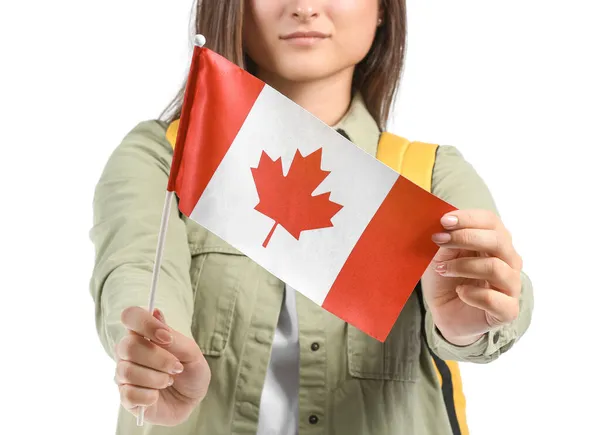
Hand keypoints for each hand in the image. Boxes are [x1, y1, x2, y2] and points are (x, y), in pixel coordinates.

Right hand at [114, 306, 210, 425]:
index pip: (131, 316)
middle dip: (158, 358)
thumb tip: (155, 312)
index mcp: (144, 334)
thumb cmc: (190, 372)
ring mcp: (125, 375)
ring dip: (156, 378)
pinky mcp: (125, 397)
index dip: (146, 324)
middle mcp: (129, 352)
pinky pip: (129, 394)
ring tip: (169, 381)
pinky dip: (149, 396)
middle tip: (176, 367)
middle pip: (128, 346)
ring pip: (128, 371)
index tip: (166, 337)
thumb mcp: (191, 353)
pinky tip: (156, 396)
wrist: (192, 401)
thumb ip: (173, 337)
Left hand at [420, 209, 522, 345]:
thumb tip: (444, 224)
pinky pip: (494, 298)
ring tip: (443, 269)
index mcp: (496, 242)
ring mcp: (511, 286)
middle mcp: (509, 261)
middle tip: (439, 240)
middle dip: (465, 237)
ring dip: (463, 266)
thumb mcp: (440, 256)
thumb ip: (446, 240)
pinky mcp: (507, 310)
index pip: (491, 222)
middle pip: (498, 241)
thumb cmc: (446, 280)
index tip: (444, 221)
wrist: (445, 313)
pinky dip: (472, 293)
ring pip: (496, 267)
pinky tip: (460, 291)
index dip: (468, 218)